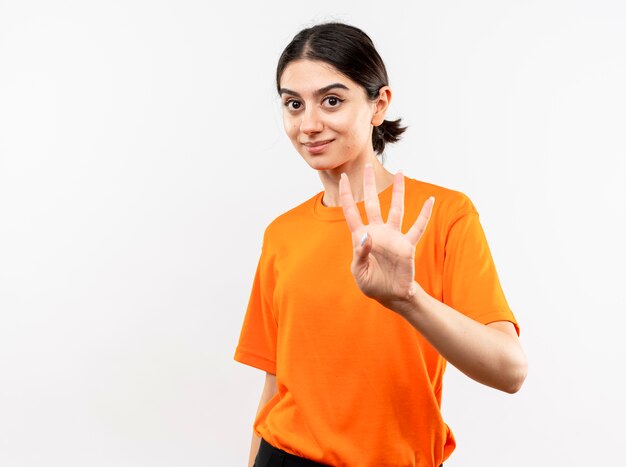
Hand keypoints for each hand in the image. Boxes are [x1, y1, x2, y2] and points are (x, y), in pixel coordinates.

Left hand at [339, 165, 433, 311]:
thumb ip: (360, 253)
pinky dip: (424, 215)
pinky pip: (418, 227)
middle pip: (372, 203)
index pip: (351, 211)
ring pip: (396, 209)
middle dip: (369, 185)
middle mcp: (377, 232)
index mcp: (361, 237)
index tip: (342, 178)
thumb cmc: (372, 283)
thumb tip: (365, 235)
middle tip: (368, 166)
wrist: (391, 295)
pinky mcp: (407, 245)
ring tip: (400, 173)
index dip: (346, 195)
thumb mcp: (359, 272)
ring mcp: (393, 236)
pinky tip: (431, 201)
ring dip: (398, 192)